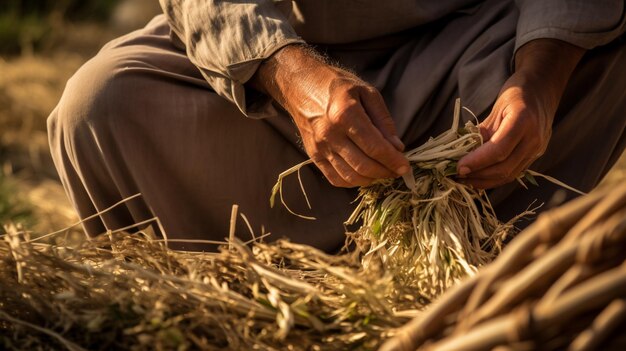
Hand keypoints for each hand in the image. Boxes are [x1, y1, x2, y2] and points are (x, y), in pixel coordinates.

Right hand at [251, 45, 409, 186]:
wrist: (301, 85)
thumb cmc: (336, 85)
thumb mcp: (366, 92)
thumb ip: (383, 120)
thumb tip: (397, 147)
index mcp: (346, 114)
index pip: (375, 147)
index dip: (393, 160)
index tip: (405, 167)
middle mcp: (331, 134)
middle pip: (363, 165)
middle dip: (385, 172)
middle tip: (396, 171)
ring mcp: (319, 147)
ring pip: (350, 176)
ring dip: (371, 179)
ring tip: (382, 173)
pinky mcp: (313, 155)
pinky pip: (334, 178)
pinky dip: (352, 182)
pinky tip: (364, 176)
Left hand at [457, 39, 584, 188]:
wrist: (542, 91)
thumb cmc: (516, 94)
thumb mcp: (495, 108)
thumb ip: (481, 132)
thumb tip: (461, 154)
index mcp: (523, 121)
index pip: (498, 150)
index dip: (477, 162)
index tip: (458, 167)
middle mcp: (534, 139)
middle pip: (504, 168)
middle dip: (478, 175)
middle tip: (456, 175)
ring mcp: (537, 150)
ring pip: (509, 175)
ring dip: (484, 181)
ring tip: (464, 180)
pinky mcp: (535, 157)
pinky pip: (513, 173)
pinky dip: (494, 178)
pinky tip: (478, 177)